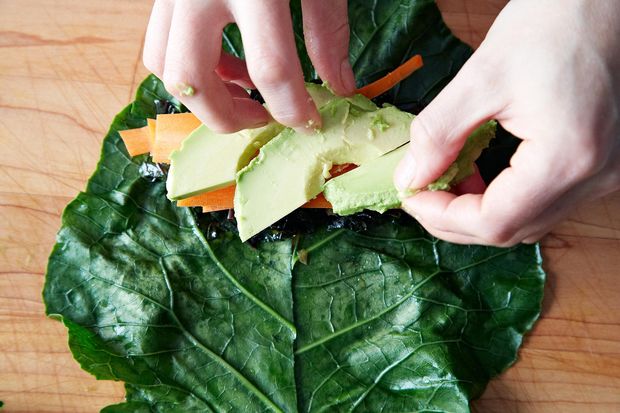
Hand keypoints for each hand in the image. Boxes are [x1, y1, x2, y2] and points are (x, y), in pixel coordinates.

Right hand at [143, 0, 355, 132]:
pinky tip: (225, 60)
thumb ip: (328, 31)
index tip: (309, 122)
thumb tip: (340, 87)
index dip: (293, 109)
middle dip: (228, 116)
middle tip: (262, 117)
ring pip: (164, 63)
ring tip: (243, 90)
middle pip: (192, 80)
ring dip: (202, 92)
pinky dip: (190, 64)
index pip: (271, 69)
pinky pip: (161, 40)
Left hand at [394, 0, 619, 245]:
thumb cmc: (553, 23)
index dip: (442, 216)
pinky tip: (479, 176)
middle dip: (455, 219)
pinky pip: (544, 202)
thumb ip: (438, 134)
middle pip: (512, 231)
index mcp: (567, 157)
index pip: (494, 221)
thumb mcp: (481, 76)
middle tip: (420, 194)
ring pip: (527, 222)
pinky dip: (505, 198)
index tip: (410, 195)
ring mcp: (604, 175)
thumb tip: (410, 178)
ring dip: (479, 212)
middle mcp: (594, 177)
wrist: (606, 1)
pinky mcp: (600, 165)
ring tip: (445, 183)